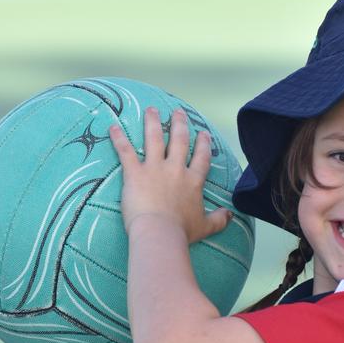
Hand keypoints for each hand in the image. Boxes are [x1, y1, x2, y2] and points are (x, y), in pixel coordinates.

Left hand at [109, 108, 231, 243]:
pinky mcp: (135, 173)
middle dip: (179, 124)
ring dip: (152, 122)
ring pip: (154, 139)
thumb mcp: (205, 227)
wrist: (160, 233)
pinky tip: (113, 127)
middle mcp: (175, 170)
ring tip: (151, 110)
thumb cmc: (182, 232)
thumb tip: (230, 214)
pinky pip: (126, 151)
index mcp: (193, 182)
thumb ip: (219, 219)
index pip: (201, 158)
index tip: (204, 133)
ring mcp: (155, 169)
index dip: (203, 144)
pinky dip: (118, 139)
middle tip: (178, 112)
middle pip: (179, 141)